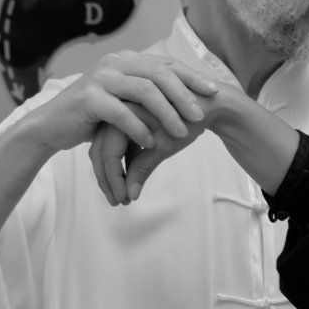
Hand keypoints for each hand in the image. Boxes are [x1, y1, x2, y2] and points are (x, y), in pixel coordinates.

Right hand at [15, 51, 218, 156]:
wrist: (54, 125)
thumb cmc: (96, 115)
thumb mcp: (127, 100)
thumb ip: (151, 92)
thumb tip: (190, 94)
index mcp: (127, 60)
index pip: (166, 64)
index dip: (192, 77)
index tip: (214, 91)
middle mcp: (114, 63)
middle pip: (159, 74)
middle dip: (184, 95)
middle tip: (201, 116)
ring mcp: (100, 78)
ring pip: (144, 91)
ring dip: (167, 113)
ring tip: (183, 134)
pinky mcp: (88, 98)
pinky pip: (121, 112)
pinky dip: (139, 128)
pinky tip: (152, 143)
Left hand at [87, 86, 256, 205]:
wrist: (211, 106)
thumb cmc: (185, 123)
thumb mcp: (159, 147)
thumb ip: (139, 162)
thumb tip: (129, 191)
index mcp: (119, 114)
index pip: (99, 147)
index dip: (104, 174)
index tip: (115, 197)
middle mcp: (118, 111)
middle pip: (98, 150)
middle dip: (106, 180)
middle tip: (117, 202)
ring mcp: (127, 112)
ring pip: (107, 151)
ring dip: (114, 180)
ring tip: (124, 200)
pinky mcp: (140, 118)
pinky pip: (124, 150)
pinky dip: (127, 174)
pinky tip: (134, 193)